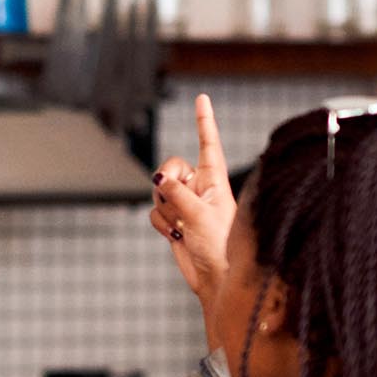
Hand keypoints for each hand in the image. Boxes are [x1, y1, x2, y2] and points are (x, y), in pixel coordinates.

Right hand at [149, 94, 236, 302]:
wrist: (216, 277)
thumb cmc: (221, 246)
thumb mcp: (200, 214)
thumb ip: (177, 193)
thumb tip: (158, 180)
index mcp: (216, 180)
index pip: (209, 144)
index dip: (204, 121)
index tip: (201, 98)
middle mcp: (200, 188)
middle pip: (171, 168)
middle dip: (167, 183)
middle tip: (176, 200)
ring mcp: (186, 204)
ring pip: (159, 192)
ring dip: (166, 211)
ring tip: (183, 227)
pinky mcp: (174, 220)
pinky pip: (155, 212)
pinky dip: (161, 224)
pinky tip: (176, 237)